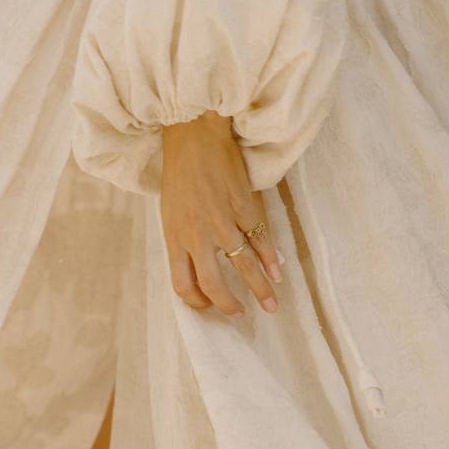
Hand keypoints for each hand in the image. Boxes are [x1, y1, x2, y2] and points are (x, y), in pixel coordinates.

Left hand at [160, 110, 283, 316]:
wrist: (194, 135)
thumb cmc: (180, 173)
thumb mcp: (171, 211)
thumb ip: (184, 240)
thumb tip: (201, 267)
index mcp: (174, 236)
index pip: (183, 284)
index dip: (198, 302)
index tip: (210, 307)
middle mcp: (197, 234)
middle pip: (214, 283)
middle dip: (230, 305)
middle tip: (242, 314)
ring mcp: (222, 221)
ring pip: (244, 265)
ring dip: (260, 289)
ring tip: (271, 304)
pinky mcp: (243, 206)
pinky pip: (260, 239)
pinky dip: (271, 259)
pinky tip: (277, 272)